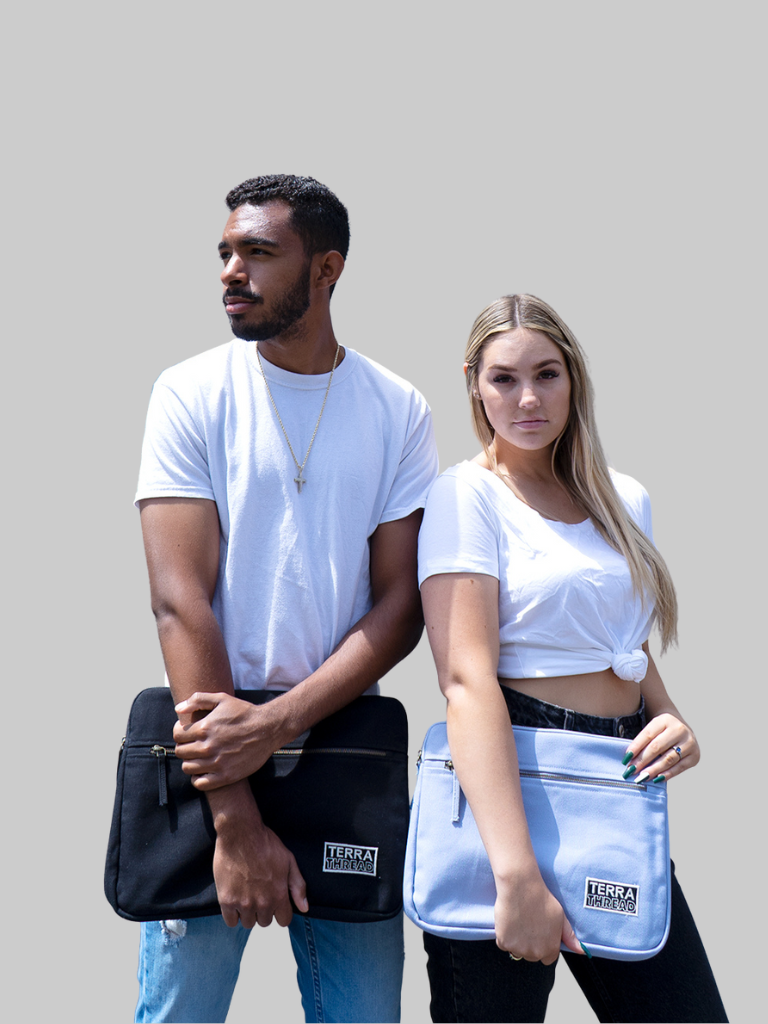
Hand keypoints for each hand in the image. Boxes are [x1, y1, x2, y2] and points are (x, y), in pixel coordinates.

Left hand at [173, 692, 279, 788]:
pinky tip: (203, 771)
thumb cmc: (244, 712)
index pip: (177, 735)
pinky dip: (197, 779)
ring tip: (199, 757)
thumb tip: (178, 709)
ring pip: (187, 768)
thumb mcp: (222, 698)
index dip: (179, 732)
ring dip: (190, 762)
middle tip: (194, 744)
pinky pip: (200, 783)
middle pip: (180, 752)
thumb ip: (197, 700)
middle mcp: (207, 747)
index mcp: (204, 728)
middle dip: (184, 747)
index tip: (186, 732)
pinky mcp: (226, 776)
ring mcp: (216, 763)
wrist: (268, 729)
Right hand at [213, 801, 307, 927]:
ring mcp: (243, 903)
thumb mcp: (288, 861)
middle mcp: (262, 903)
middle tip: (259, 893)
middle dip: (264, 910)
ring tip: (246, 894)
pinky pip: (230, 921)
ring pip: (248, 922)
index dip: (280, 912)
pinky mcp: (226, 900)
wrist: (241, 833)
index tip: (275, 902)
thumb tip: (304, 907)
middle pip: (265, 922)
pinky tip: (235, 899)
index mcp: (279, 895)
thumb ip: (298, 886)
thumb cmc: (265, 844)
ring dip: (248, 912)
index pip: (284, 920)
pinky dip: (233, 914)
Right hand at [494, 869, 583, 963]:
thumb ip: (569, 937)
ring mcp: (518, 948)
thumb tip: (582, 951)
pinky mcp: (503, 941)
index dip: (544, 946)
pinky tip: (509, 921)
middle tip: (529, 925)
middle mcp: (534, 953)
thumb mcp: (561, 917)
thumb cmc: (542, 899)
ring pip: (517, 950)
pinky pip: (503, 944)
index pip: (548, 959)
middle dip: (531, 945)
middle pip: (532, 956)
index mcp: (550, 949)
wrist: (521, 886)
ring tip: (519, 921)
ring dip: (517, 942)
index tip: (540, 934)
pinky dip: (504, 935)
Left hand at [622, 713, 699, 783]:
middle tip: (631, 771)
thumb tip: (630, 761)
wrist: (680, 726)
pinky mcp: (695, 755)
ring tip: (642, 777)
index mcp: (665, 719)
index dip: (636, 747)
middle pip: (657, 747)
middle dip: (642, 760)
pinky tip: (656, 779)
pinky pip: (679, 767)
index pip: (647, 735)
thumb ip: (643, 742)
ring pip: (668, 759)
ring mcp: (689, 742)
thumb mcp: (652, 728)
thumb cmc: (661, 730)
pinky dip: (667, 774)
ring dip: (653, 770)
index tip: (626, 759)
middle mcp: (679, 729)